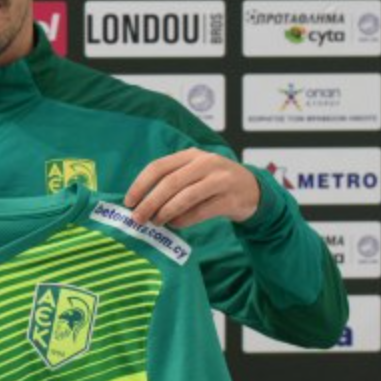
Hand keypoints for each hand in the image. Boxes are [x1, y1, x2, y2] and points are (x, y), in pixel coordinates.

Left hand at [123, 148, 259, 228]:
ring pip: (186, 196)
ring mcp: (220, 179)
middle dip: (150, 202)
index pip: (159, 167)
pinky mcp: (231, 199)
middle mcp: (206, 163)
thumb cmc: (213, 183)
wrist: (253, 189)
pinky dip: (185, 220)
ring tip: (155, 222)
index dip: (140, 185)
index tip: (128, 202)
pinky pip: (202, 211)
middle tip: (138, 218)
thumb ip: (171, 182)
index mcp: (191, 155)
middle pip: (170, 182)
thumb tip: (140, 204)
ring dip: (166, 212)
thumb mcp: (193, 174)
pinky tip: (176, 225)